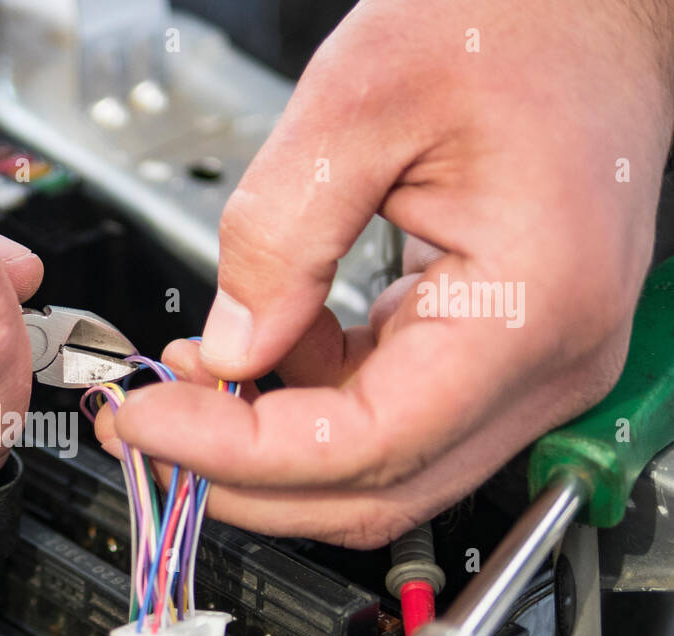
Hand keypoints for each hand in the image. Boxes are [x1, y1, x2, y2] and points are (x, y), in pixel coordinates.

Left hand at [100, 0, 673, 546]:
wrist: (583, 12)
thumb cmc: (509, 26)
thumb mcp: (361, 103)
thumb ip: (282, 236)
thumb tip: (230, 347)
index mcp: (529, 308)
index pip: (368, 445)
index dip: (243, 455)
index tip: (151, 423)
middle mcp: (543, 363)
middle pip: (374, 489)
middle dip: (245, 477)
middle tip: (150, 429)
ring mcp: (522, 368)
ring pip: (375, 468)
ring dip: (267, 447)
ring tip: (186, 382)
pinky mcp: (490, 354)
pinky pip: (385, 417)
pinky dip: (305, 405)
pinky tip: (250, 356)